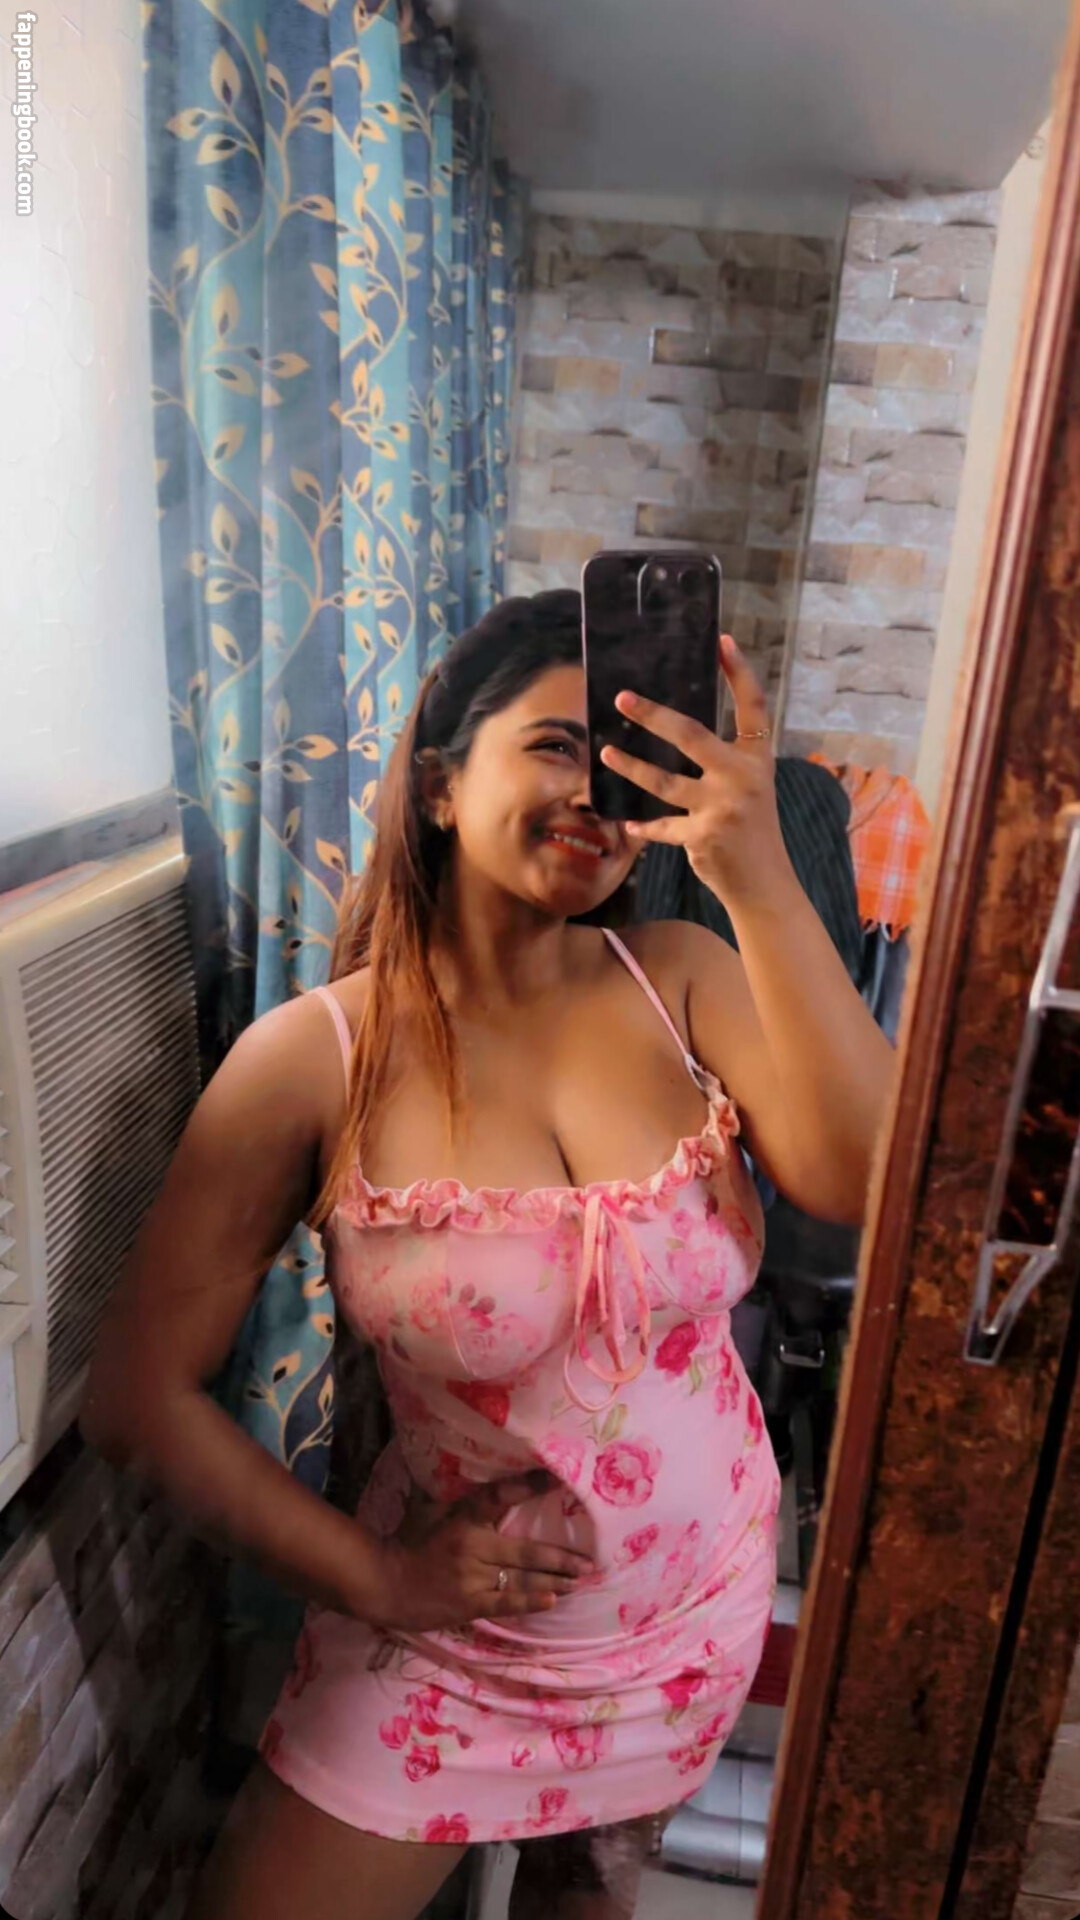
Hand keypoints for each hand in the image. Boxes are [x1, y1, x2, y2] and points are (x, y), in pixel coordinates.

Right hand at [362, 1472, 594, 1631]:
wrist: (386, 1584)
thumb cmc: (409, 1542)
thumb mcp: (429, 1510)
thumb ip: (453, 1495)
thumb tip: (462, 1461)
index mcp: (464, 1518)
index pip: (501, 1496)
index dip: (529, 1485)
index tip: (557, 1477)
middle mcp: (474, 1546)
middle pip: (526, 1551)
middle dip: (560, 1557)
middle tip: (589, 1560)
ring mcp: (474, 1577)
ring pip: (522, 1579)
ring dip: (553, 1580)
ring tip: (579, 1580)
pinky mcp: (470, 1603)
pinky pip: (506, 1603)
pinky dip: (530, 1602)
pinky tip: (552, 1600)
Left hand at [599, 634, 791, 909]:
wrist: (765, 885)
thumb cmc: (754, 832)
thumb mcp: (751, 788)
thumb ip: (724, 762)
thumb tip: (679, 732)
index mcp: (758, 760)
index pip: (753, 707)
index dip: (739, 674)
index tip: (722, 642)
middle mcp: (742, 778)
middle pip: (691, 735)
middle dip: (652, 715)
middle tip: (622, 698)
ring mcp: (722, 807)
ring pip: (663, 781)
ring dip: (630, 766)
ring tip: (606, 752)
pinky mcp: (702, 836)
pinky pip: (661, 826)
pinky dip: (644, 826)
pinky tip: (627, 822)